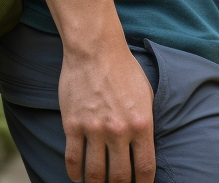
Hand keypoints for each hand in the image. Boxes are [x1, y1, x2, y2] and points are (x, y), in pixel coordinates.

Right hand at [59, 38, 155, 182]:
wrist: (95, 48)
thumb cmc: (123, 69)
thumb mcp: (146, 95)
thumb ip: (145, 124)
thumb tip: (143, 150)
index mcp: (141, 124)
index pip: (145, 169)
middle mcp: (118, 131)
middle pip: (119, 178)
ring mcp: (94, 129)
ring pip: (94, 174)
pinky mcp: (73, 124)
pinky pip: (73, 159)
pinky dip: (75, 174)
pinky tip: (77, 176)